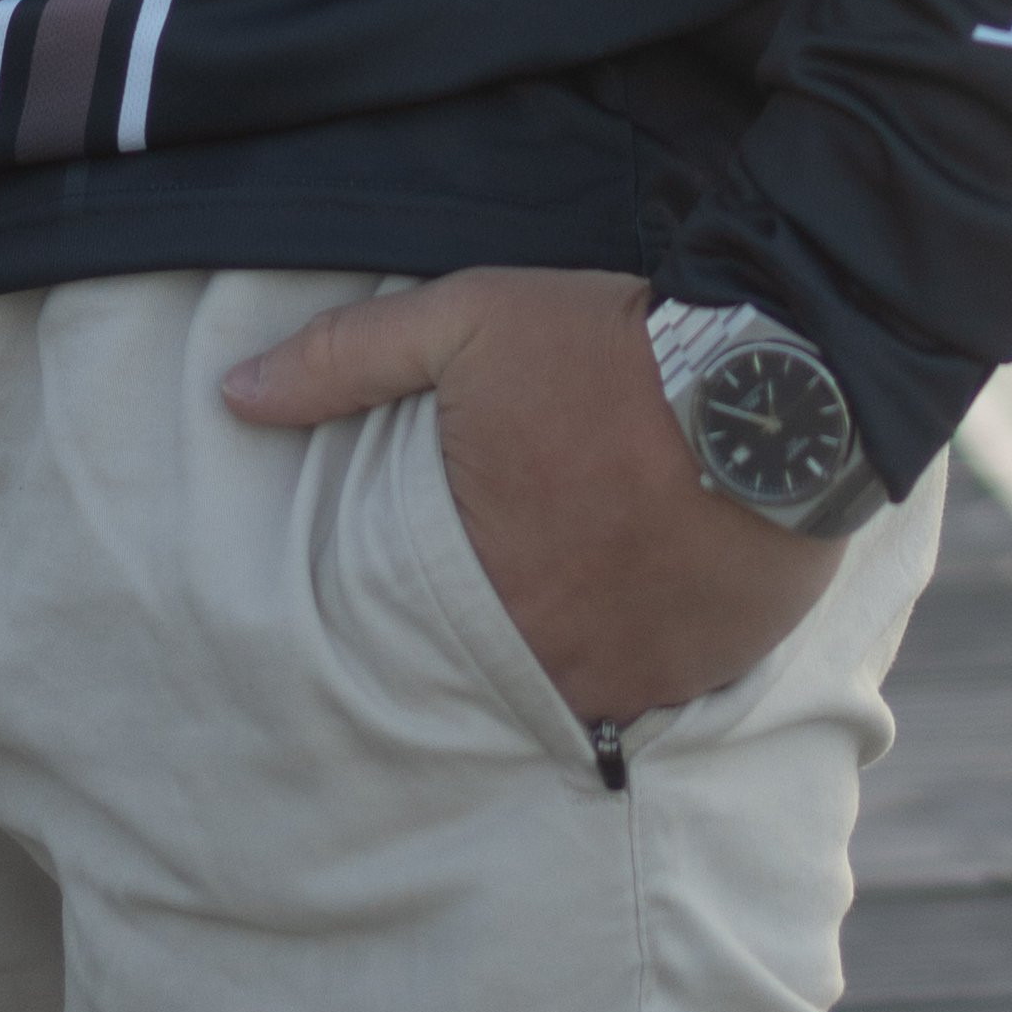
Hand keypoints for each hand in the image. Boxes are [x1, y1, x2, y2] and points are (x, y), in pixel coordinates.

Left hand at [219, 267, 844, 726]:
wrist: (777, 375)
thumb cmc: (609, 349)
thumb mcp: (466, 322)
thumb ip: (344, 362)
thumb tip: (234, 397)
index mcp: (477, 580)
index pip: (411, 641)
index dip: (413, 620)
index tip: (420, 600)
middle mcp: (552, 650)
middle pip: (497, 671)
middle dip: (496, 640)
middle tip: (509, 597)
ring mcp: (639, 672)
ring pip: (581, 689)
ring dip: (572, 653)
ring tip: (578, 601)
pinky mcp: (713, 669)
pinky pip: (661, 688)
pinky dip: (645, 654)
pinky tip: (644, 601)